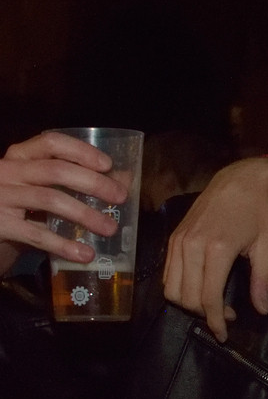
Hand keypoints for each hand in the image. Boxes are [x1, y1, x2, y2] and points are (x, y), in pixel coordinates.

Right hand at [0, 132, 128, 273]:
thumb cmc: (19, 207)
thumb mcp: (41, 188)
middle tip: (121, 197)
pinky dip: (64, 244)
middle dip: (94, 183)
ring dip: (85, 214)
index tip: (108, 165)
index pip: (51, 143)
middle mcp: (7, 171)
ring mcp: (1, 196)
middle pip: (56, 171)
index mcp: (20, 156)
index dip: (81, 152)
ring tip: (110, 228)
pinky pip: (37, 234)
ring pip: (50, 199)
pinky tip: (85, 254)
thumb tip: (123, 179)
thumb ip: (72, 181)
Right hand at [163, 156, 267, 340]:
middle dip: (204, 314)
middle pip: (187, 298)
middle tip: (225, 315)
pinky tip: (199, 287)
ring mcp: (178, 241)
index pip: (207, 298)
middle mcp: (192, 246)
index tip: (225, 332)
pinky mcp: (173, 238)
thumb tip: (261, 310)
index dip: (215, 321)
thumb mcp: (267, 246)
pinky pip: (167, 274)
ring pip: (171, 289)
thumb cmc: (259, 212)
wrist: (241, 179)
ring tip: (212, 303)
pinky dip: (179, 288)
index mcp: (217, 249)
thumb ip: (262, 280)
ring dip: (189, 304)